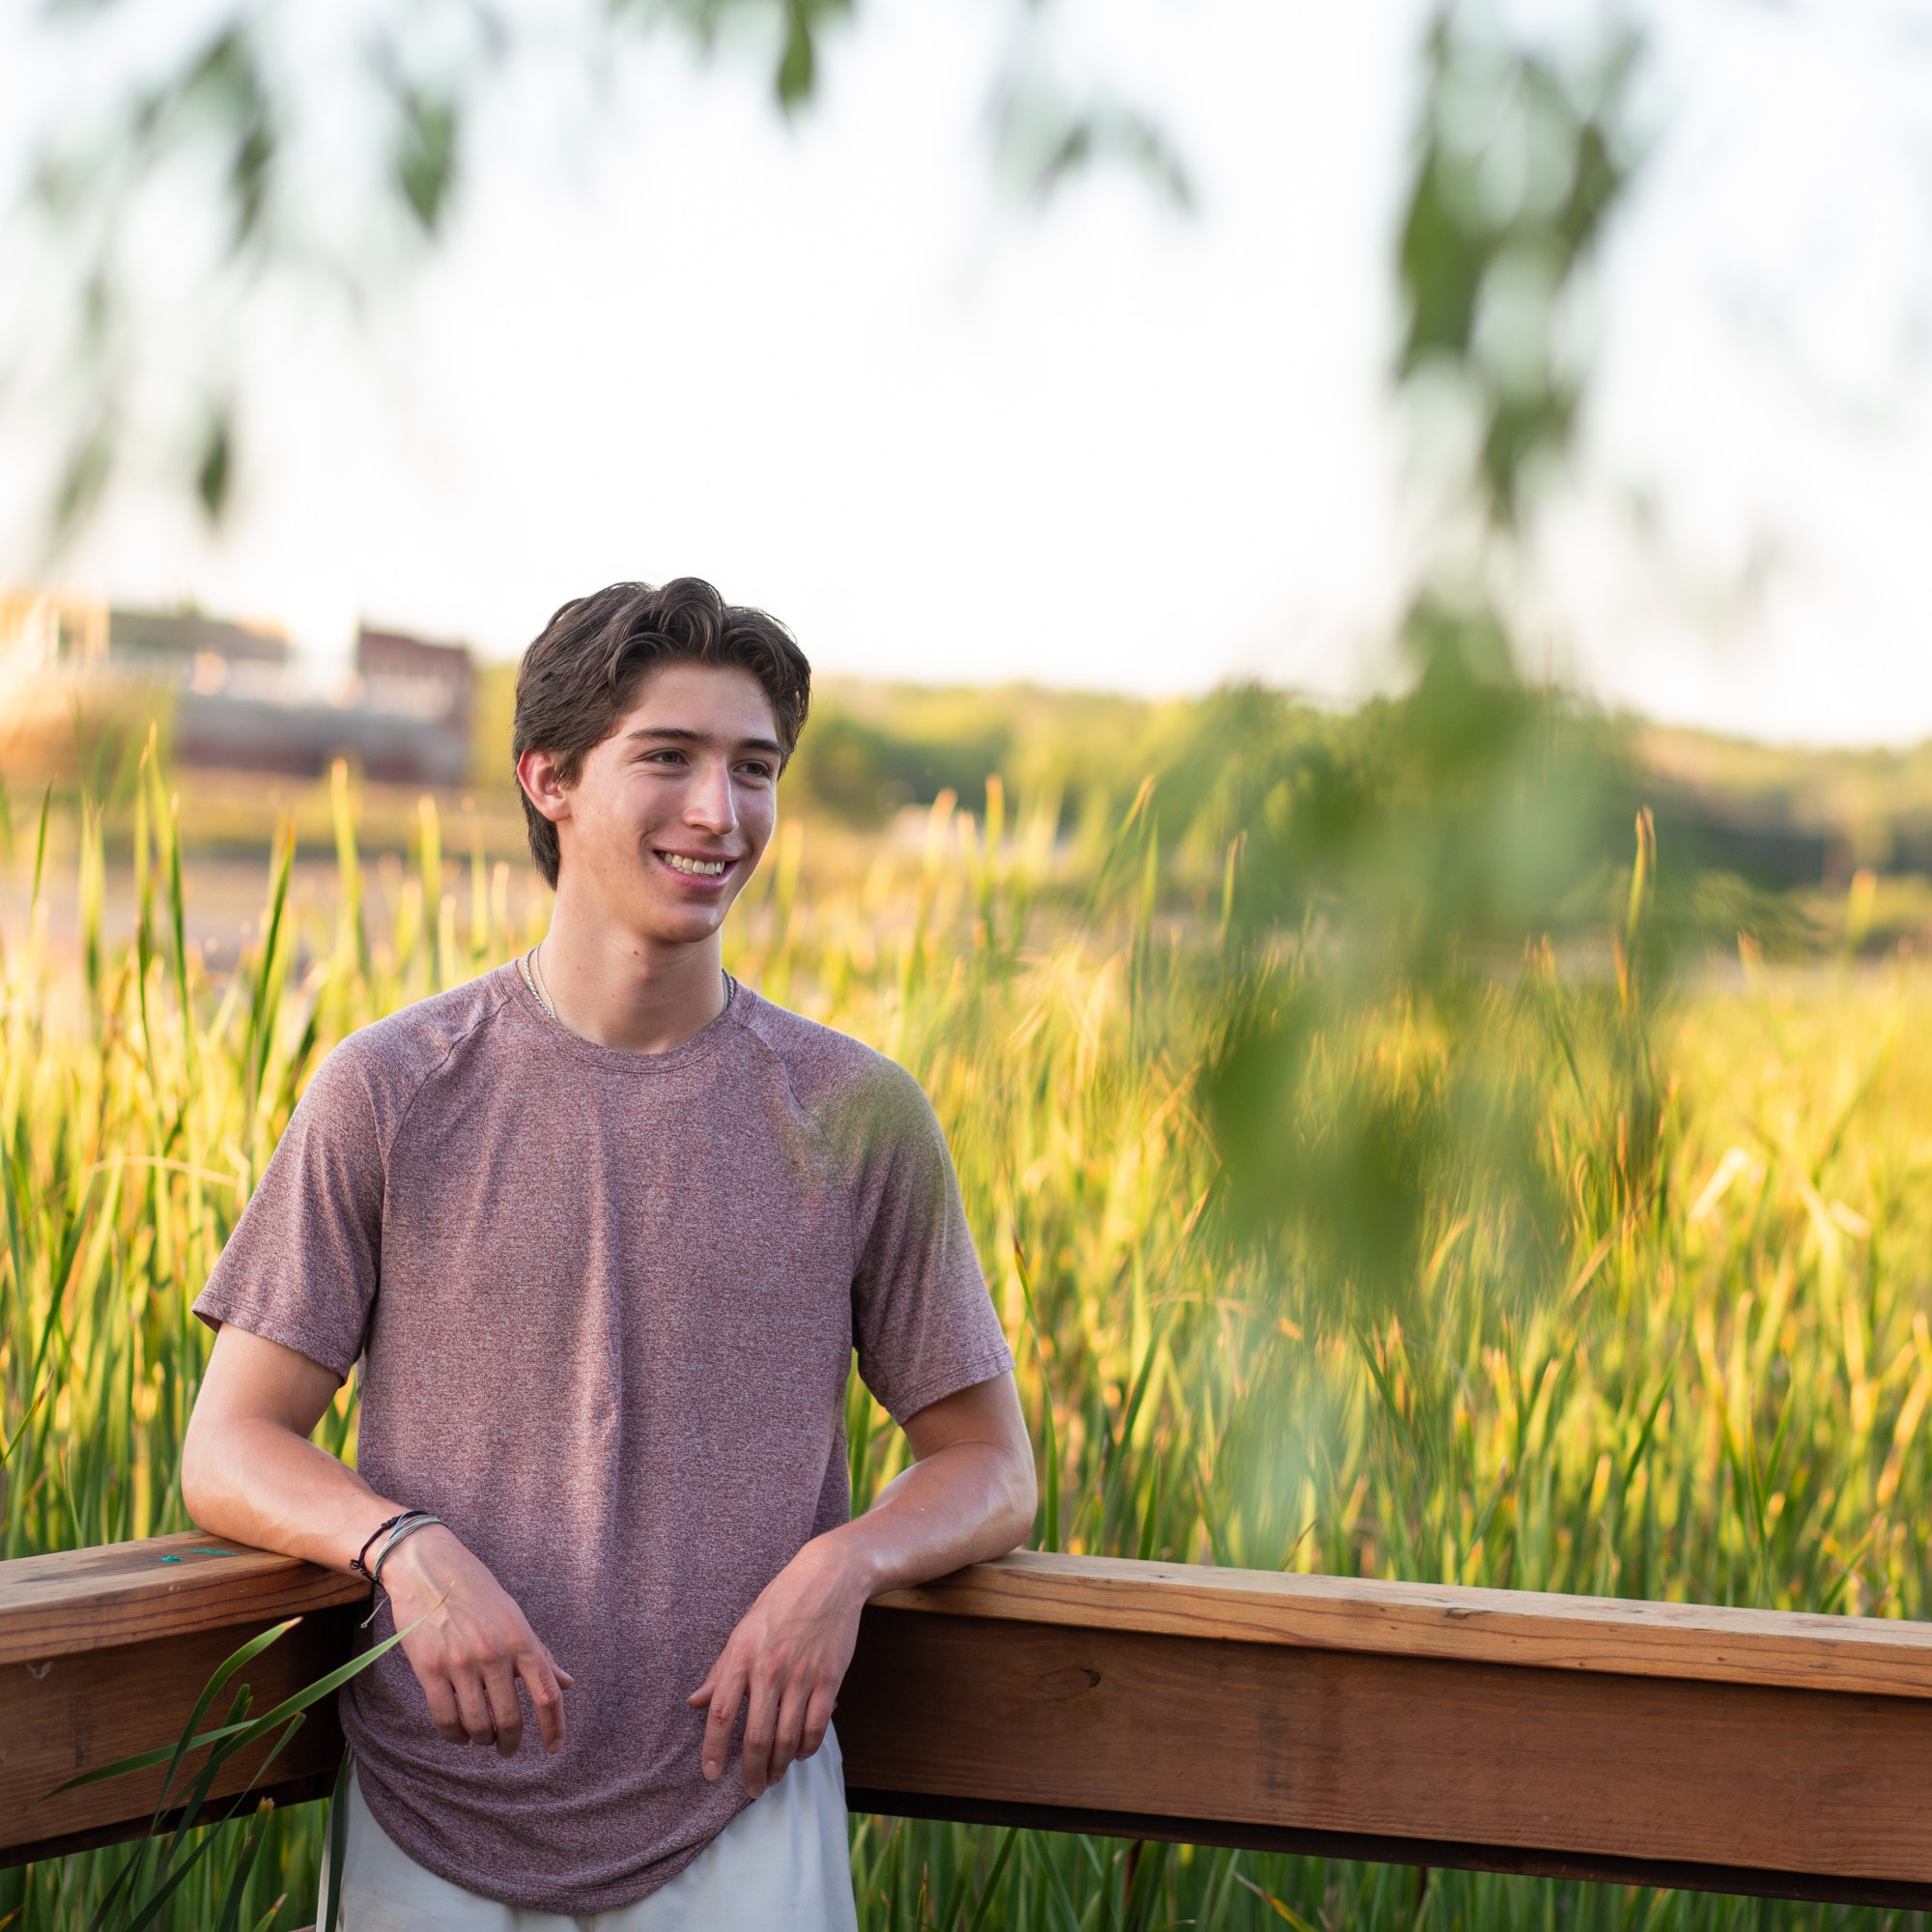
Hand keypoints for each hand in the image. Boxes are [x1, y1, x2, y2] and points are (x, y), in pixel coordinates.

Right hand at [380, 1526, 573, 1756]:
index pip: (547, 1693)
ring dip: (482, 1739)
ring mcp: (461, 1663)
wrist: (428, 1567)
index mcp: (521, 1638)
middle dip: (510, 1742)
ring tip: (482, 1737)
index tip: (554, 1748)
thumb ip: (539, 1653)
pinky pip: (445, 1719)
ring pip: (477, 1724)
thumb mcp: (514, 1616)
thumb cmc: (475, 1590)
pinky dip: (454, 1736)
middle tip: (507, 1749)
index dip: (554, 1727)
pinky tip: (459, 1734)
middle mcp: (495, 1653)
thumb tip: (567, 1682)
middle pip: (510, 1718)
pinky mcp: (429, 1670)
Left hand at [686, 1532, 864, 1797]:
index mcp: (743, 1654)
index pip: (720, 1712)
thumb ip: (721, 1669)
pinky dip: (807, 1748)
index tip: (711, 1774)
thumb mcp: (744, 1628)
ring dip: (779, 1766)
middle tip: (750, 1790)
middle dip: (751, 1771)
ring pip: (787, 1737)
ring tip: (772, 1778)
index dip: (713, 1748)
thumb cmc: (783, 1600)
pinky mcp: (830, 1678)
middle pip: (756, 1735)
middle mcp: (770, 1669)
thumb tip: (695, 1702)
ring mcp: (802, 1675)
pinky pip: (817, 1726)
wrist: (831, 1576)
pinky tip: (799, 1754)